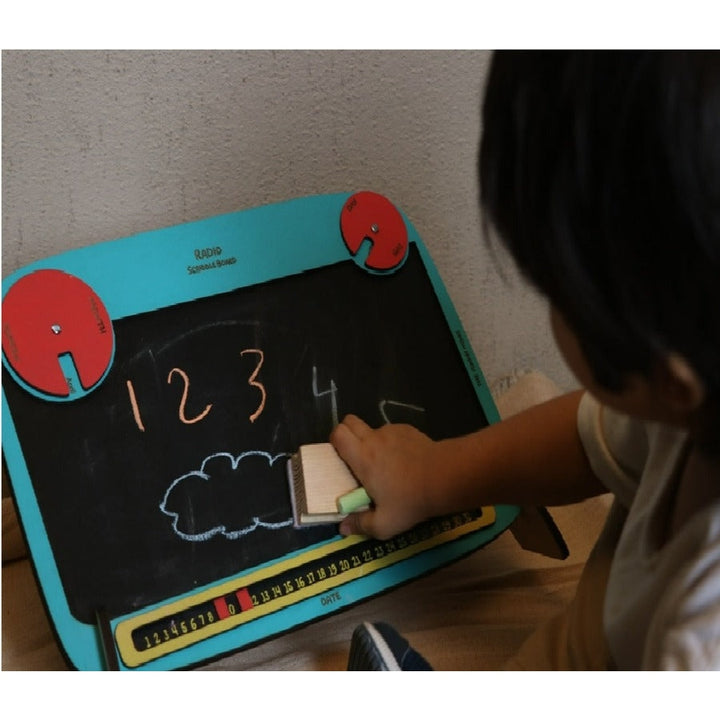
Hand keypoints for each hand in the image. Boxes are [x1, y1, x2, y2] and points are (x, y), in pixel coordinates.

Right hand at [329, 414, 438, 539]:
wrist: (445, 478)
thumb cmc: (410, 500)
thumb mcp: (384, 523)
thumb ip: (361, 525)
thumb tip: (343, 527)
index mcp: (362, 457)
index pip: (338, 433)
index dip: (335, 441)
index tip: (341, 457)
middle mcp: (373, 438)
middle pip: (350, 421)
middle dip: (348, 434)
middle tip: (355, 456)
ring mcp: (392, 431)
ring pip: (373, 428)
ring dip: (372, 441)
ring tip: (385, 463)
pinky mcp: (408, 429)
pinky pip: (392, 432)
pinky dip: (392, 442)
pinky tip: (405, 460)